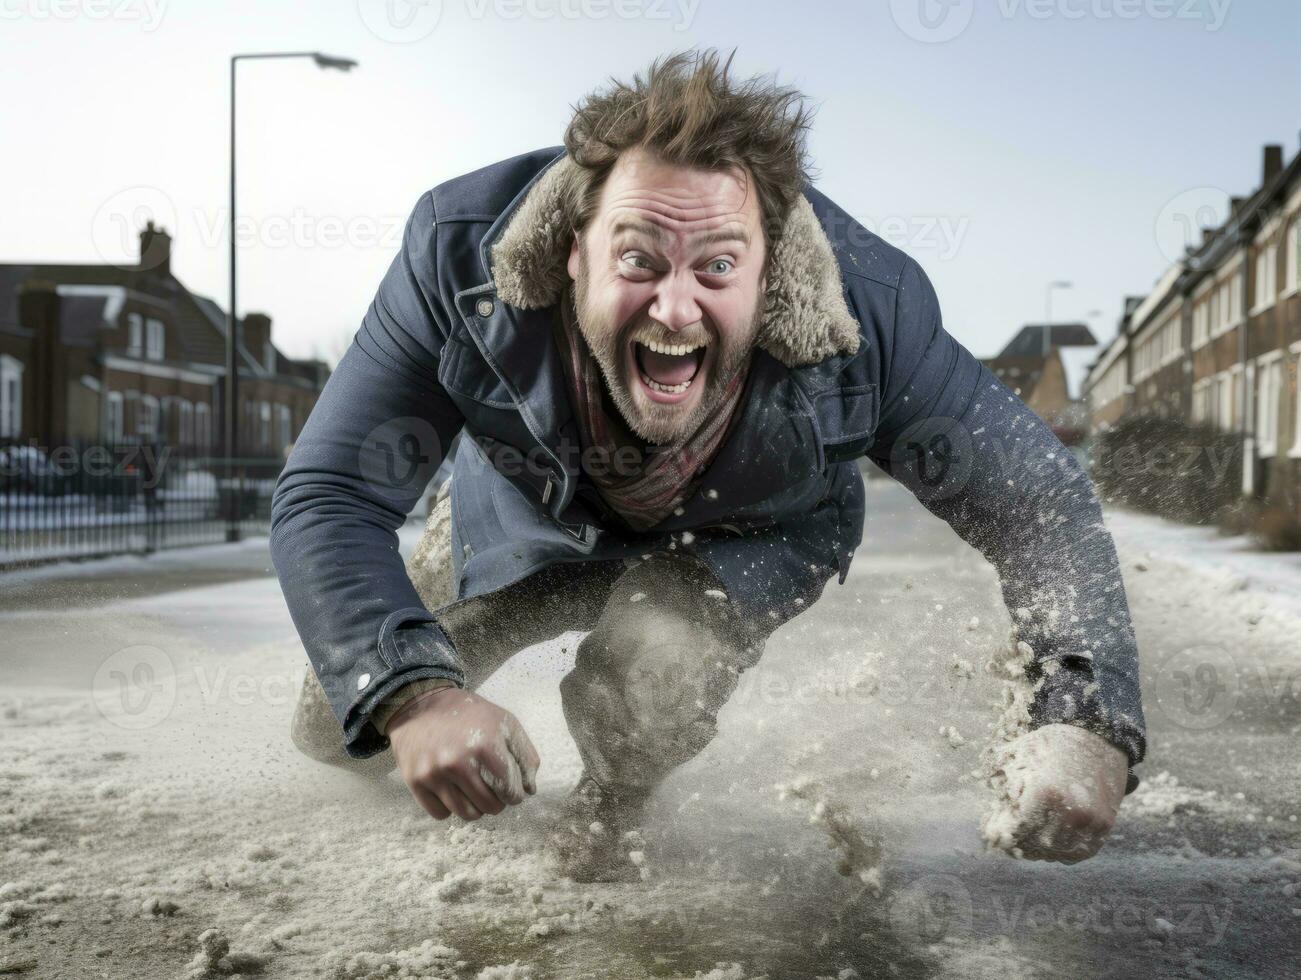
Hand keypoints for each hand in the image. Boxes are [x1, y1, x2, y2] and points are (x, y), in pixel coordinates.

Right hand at [388, 687, 539, 820]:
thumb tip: (530, 790)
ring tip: (475, 790)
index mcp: (485, 745)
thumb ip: (524, 755)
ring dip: (476, 808)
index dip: (515, 794)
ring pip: (467, 814)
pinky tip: (452, 789)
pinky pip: (441, 814)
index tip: (511, 788)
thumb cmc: (470, 715)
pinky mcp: (415, 781)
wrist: (421, 705)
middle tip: (493, 789)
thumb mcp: (505, 723)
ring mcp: (434, 773)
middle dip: (497, 801)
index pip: (510, 791)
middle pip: (490, 806)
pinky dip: (449, 807)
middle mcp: (458, 762)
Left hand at [985, 723, 1128, 863]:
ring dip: (1038, 851)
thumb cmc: (1052, 743)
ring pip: (1056, 852)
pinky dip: (1062, 853)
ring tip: (1024, 844)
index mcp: (1045, 792)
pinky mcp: (1104, 827)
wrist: (1097, 736)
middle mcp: (1070, 812)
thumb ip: (1001, 781)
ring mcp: (1090, 822)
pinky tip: (1048, 844)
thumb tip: (988, 815)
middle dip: (1017, 843)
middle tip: (1005, 842)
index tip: (991, 835)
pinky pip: (1078, 852)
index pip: (1016, 829)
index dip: (1001, 834)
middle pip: (1035, 844)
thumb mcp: (1019, 754)